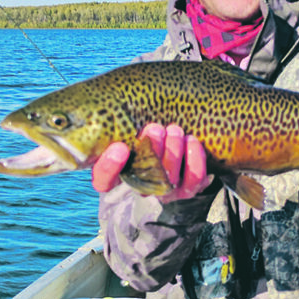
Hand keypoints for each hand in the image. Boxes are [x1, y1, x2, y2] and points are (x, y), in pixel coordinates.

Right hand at [91, 123, 210, 201]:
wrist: (173, 150)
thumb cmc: (144, 136)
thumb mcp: (127, 130)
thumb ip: (119, 126)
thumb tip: (115, 106)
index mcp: (117, 175)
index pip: (104, 182)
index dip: (109, 168)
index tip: (120, 147)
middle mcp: (140, 188)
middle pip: (143, 177)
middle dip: (151, 149)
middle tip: (155, 128)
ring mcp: (164, 192)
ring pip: (169, 177)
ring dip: (173, 151)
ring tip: (174, 130)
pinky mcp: (187, 189)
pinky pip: (194, 179)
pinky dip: (194, 158)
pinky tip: (191, 140)